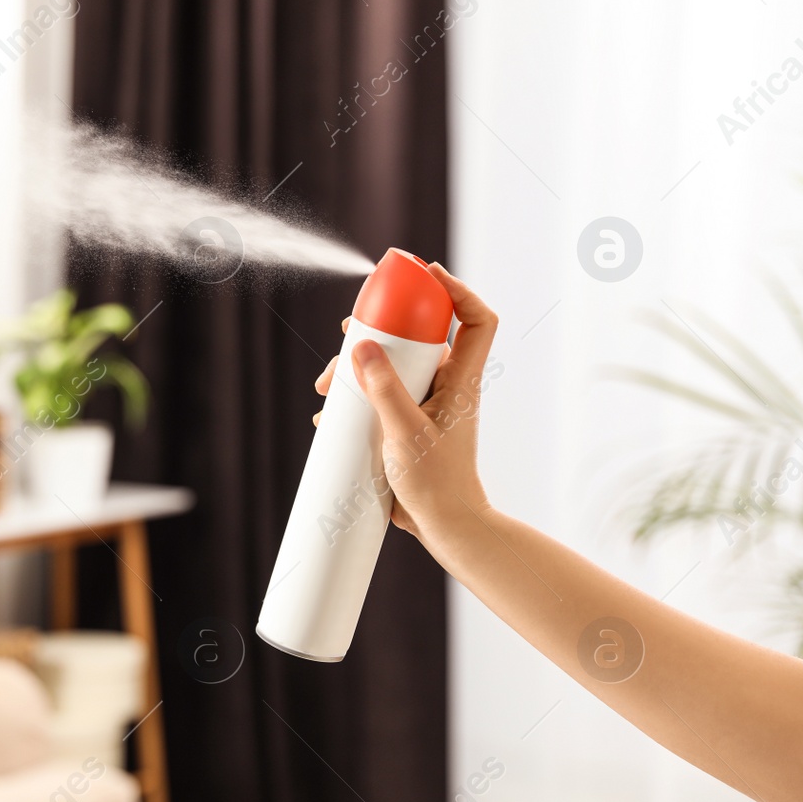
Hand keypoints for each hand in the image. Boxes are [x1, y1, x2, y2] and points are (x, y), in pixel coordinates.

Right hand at [312, 262, 498, 544]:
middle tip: (348, 333)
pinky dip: (354, 398)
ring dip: (357, 369)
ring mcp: (426, 404)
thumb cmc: (437, 482)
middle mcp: (446, 385)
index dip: (456, 290)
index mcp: (460, 379)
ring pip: (391, 367)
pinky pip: (379, 396)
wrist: (444, 525)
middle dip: (378, 331)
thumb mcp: (405, 431)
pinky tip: (331, 415)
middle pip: (417, 338)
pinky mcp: (406, 424)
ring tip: (327, 387)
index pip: (476, 319)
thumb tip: (362, 346)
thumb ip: (383, 388)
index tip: (424, 276)